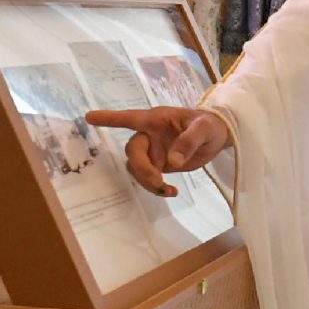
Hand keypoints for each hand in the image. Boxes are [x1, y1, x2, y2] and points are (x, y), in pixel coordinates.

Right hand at [85, 106, 232, 197]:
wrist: (219, 136)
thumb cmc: (210, 125)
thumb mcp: (204, 129)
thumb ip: (189, 142)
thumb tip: (172, 162)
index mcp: (156, 120)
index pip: (129, 118)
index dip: (109, 118)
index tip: (89, 117)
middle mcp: (150, 135)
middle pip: (133, 151)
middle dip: (142, 169)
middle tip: (159, 181)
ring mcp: (153, 151)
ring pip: (137, 168)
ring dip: (148, 181)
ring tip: (168, 189)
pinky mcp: (159, 165)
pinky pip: (148, 177)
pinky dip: (155, 187)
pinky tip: (171, 191)